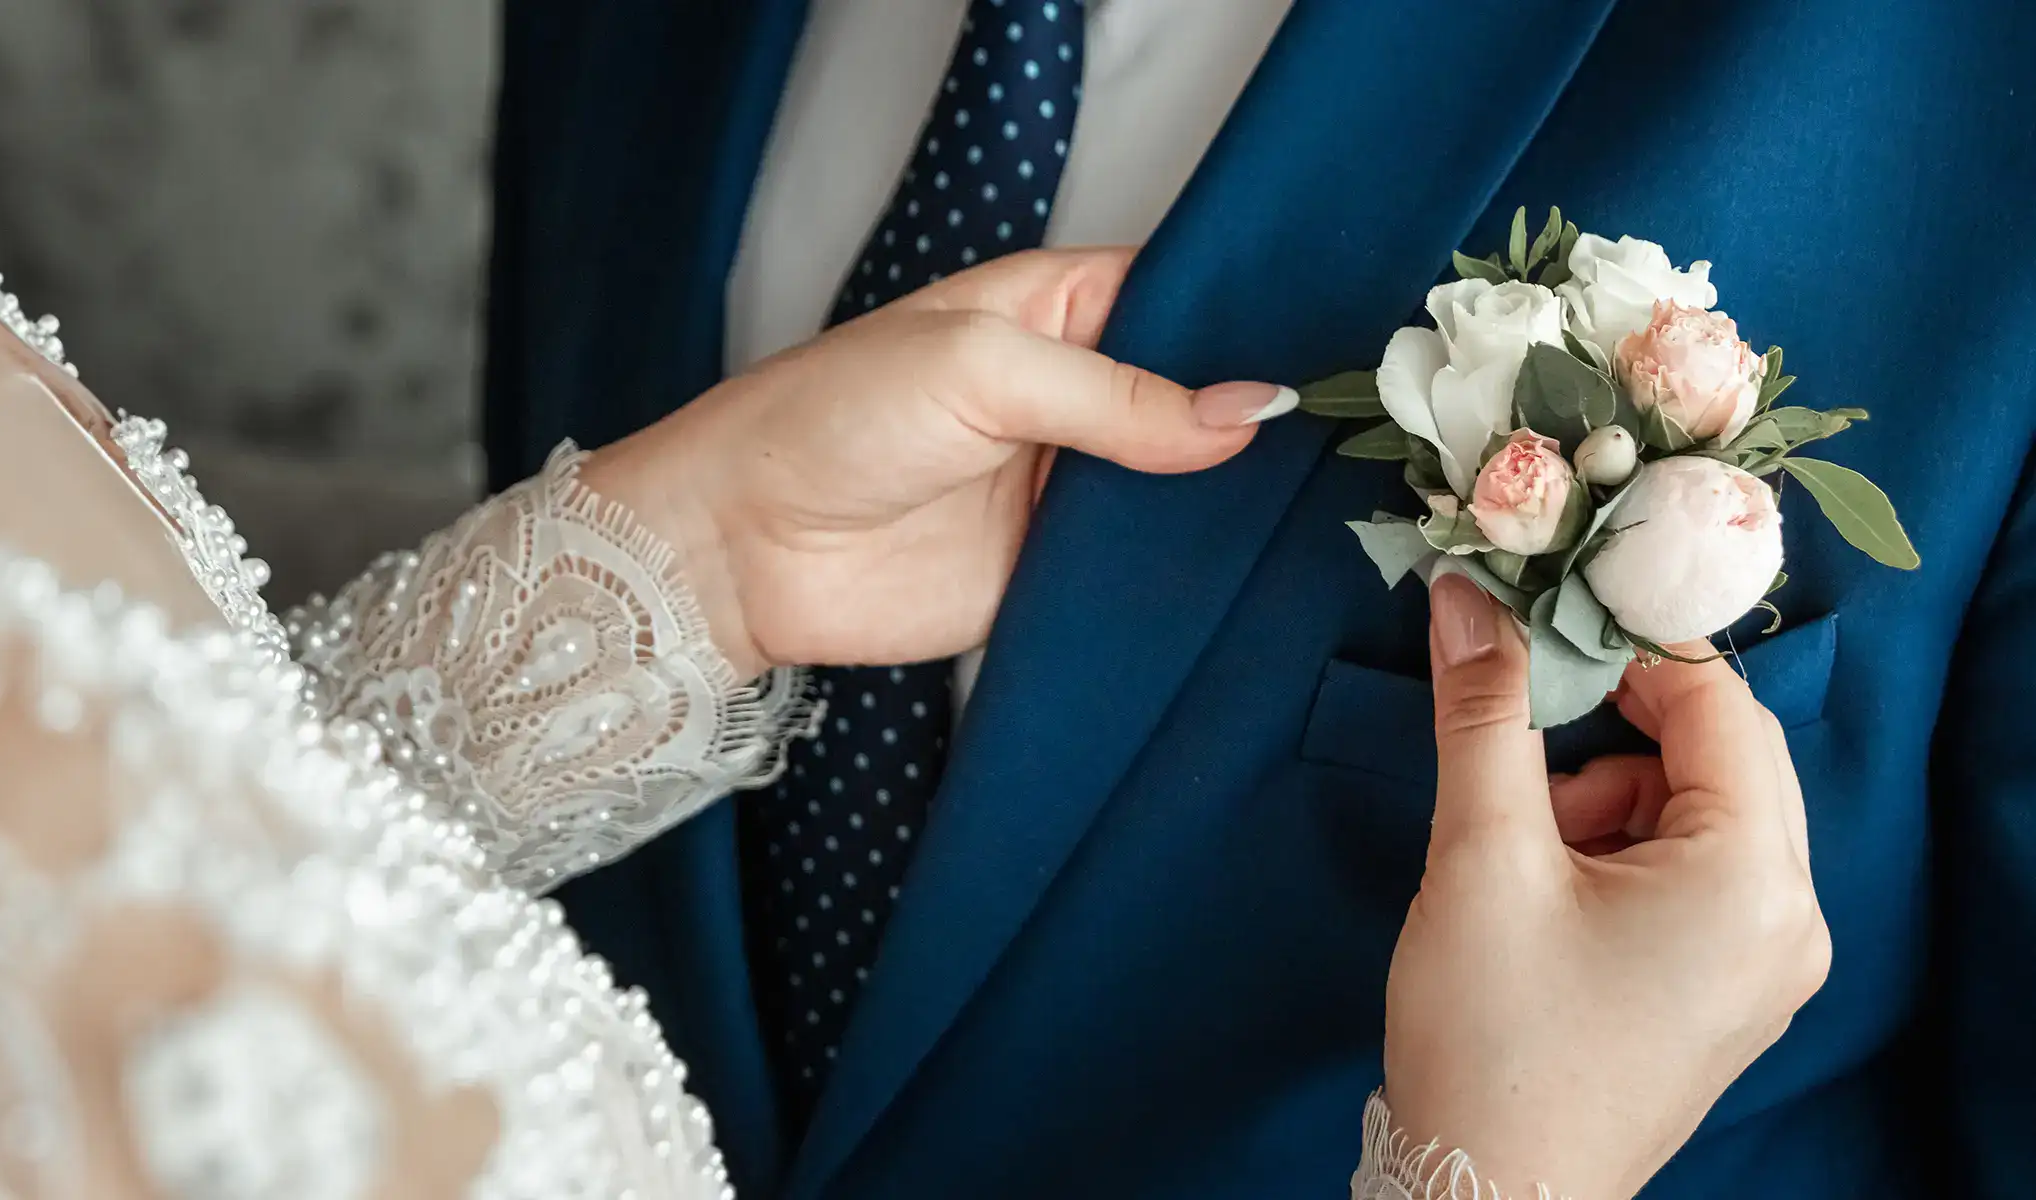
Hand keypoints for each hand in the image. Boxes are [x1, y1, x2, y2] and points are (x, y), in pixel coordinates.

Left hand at [581, 247, 1292, 676]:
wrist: (743, 547)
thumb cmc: (832, 417)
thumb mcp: (983, 371)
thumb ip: (1120, 397)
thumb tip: (1251, 411)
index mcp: (1063, 308)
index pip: (1190, 297)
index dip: (1257, 321)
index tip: (1346, 351)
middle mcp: (1080, 395)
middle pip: (1200, 402)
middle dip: (1259, 424)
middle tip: (1361, 442)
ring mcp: (1072, 488)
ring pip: (1185, 494)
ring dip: (1234, 508)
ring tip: (1337, 510)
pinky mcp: (1054, 575)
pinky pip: (1140, 577)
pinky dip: (1188, 583)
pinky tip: (1258, 586)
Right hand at [1378, 572, 1830, 1199]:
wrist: (1488, 1196)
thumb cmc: (1494, 1035)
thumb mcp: (1482, 857)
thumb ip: (1483, 714)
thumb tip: (1468, 593)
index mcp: (1755, 881)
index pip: (1719, 706)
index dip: (1630, 649)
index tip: (1541, 625)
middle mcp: (1790, 919)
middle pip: (1719, 756)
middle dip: (1612, 733)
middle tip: (1520, 748)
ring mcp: (1765, 964)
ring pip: (1696, 813)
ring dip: (1608, 797)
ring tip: (1524, 857)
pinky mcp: (1727, 993)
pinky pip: (1691, 876)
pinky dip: (1619, 855)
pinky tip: (1547, 899)